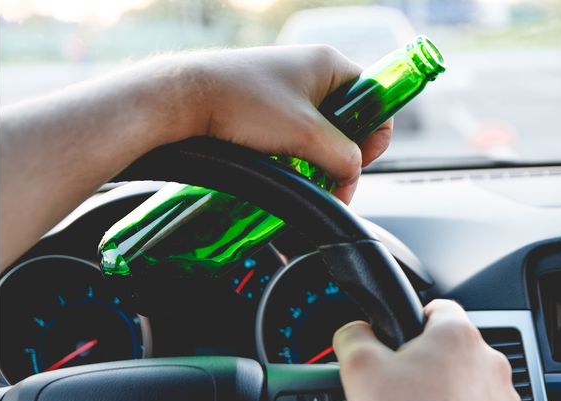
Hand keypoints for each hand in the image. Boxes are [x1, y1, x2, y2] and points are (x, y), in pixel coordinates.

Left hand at [163, 45, 392, 203]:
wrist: (185, 98)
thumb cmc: (244, 104)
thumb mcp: (306, 135)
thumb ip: (343, 157)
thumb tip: (353, 174)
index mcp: (331, 64)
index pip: (375, 98)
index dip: (375, 135)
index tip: (360, 162)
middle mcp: (312, 70)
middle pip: (350, 118)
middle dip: (343, 152)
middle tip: (330, 176)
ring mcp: (288, 85)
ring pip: (322, 128)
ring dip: (318, 156)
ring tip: (303, 173)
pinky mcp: (267, 102)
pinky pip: (297, 130)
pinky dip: (296, 151)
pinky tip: (282, 164)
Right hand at [333, 299, 522, 400]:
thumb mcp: (359, 370)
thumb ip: (353, 335)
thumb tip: (354, 331)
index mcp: (457, 336)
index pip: (436, 307)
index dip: (411, 323)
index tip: (400, 345)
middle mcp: (489, 363)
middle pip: (451, 350)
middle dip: (426, 365)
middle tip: (401, 390)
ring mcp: (504, 399)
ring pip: (468, 384)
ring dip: (447, 394)